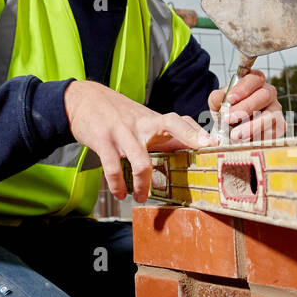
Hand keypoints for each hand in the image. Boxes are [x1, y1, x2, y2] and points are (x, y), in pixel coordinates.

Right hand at [64, 80, 217, 201]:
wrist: (82, 99)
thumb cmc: (117, 114)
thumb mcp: (140, 119)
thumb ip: (162, 134)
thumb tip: (191, 148)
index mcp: (152, 119)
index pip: (180, 121)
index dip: (197, 132)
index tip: (213, 144)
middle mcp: (142, 123)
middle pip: (171, 125)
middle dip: (188, 138)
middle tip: (198, 158)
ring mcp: (122, 131)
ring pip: (140, 159)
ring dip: (143, 184)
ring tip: (142, 197)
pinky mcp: (102, 140)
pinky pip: (112, 167)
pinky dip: (117, 184)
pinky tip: (120, 193)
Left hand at [207, 68, 285, 141]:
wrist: (233, 128)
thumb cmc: (229, 111)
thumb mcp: (219, 104)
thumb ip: (216, 99)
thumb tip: (218, 97)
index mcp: (255, 81)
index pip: (253, 79)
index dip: (243, 88)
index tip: (230, 99)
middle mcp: (268, 93)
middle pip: (264, 95)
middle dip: (246, 108)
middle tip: (229, 119)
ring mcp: (276, 110)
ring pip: (270, 116)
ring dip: (252, 126)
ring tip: (235, 135)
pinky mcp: (279, 126)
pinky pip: (273, 131)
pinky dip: (258, 137)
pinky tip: (245, 141)